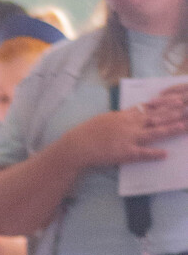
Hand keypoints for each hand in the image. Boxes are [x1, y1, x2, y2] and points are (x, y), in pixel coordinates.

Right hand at [67, 91, 187, 170]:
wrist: (77, 145)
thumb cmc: (89, 132)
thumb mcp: (106, 119)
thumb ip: (121, 117)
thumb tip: (130, 114)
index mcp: (125, 115)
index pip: (150, 106)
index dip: (166, 103)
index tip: (178, 99)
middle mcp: (130, 124)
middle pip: (156, 116)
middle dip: (174, 112)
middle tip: (187, 107)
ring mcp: (129, 138)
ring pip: (154, 132)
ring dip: (170, 129)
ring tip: (184, 126)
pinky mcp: (124, 153)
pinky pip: (142, 154)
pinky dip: (154, 154)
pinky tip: (165, 154)